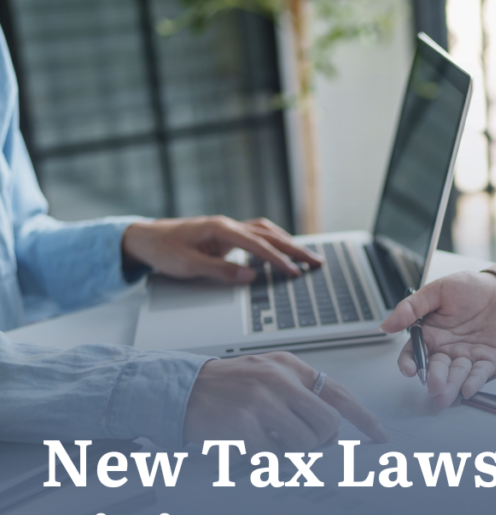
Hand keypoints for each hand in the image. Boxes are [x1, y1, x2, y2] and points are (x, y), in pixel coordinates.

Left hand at [122, 216, 321, 282]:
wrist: (145, 238)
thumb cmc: (163, 250)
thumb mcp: (187, 265)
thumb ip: (220, 271)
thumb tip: (250, 276)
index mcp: (220, 229)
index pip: (257, 245)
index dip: (278, 260)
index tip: (295, 272)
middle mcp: (227, 225)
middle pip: (269, 235)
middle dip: (295, 249)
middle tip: (316, 262)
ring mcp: (228, 228)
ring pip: (266, 232)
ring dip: (288, 243)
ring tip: (307, 256)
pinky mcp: (226, 235)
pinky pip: (257, 235)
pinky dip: (274, 241)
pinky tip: (283, 249)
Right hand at [183, 352, 387, 450]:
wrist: (181, 389)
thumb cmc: (228, 386)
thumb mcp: (269, 376)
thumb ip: (302, 396)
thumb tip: (333, 432)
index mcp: (290, 367)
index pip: (340, 394)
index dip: (364, 418)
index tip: (380, 436)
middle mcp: (278, 381)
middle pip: (328, 425)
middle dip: (321, 442)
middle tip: (305, 444)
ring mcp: (261, 402)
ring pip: (305, 443)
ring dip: (294, 452)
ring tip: (273, 442)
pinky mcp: (243, 425)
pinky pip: (275, 456)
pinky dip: (270, 460)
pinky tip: (255, 447)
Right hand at [380, 271, 495, 408]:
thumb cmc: (470, 287)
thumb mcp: (437, 291)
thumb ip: (411, 308)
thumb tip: (386, 325)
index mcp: (432, 334)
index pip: (415, 354)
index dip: (410, 363)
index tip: (410, 369)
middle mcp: (447, 349)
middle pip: (436, 369)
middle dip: (434, 379)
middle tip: (433, 385)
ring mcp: (468, 356)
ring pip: (457, 374)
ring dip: (451, 386)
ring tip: (444, 395)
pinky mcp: (489, 360)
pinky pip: (481, 373)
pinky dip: (474, 382)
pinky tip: (467, 389)